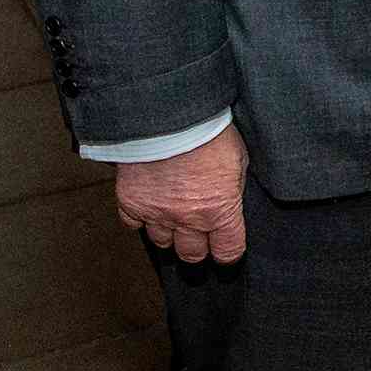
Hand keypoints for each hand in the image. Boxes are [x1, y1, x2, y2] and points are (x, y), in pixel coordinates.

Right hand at [116, 124, 248, 262]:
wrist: (169, 115)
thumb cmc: (209, 132)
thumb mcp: (239, 159)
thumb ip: (233, 187)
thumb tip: (230, 198)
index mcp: (220, 211)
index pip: (227, 251)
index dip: (228, 252)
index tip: (226, 249)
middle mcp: (188, 219)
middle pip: (192, 254)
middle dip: (197, 249)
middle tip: (199, 238)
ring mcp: (157, 213)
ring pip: (162, 242)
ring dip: (169, 234)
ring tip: (173, 219)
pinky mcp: (131, 202)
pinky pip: (133, 225)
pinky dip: (141, 219)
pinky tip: (149, 207)